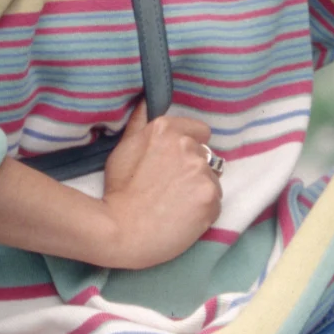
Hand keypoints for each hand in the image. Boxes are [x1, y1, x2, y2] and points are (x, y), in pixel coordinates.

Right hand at [100, 100, 222, 269]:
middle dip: (192, 170)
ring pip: (212, 180)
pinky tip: (183, 218)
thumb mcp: (123, 149)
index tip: (174, 165)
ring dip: (199, 191)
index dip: (189, 149)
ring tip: (175, 206)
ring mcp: (201, 172)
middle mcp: (188, 146)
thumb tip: (145, 101)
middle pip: (206, 157)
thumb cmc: (118, 192)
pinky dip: (204, 211)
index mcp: (167, 129)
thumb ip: (140, 124)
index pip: (200, 132)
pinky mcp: (210, 198)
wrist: (120, 232)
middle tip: (170, 189)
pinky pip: (216, 203)